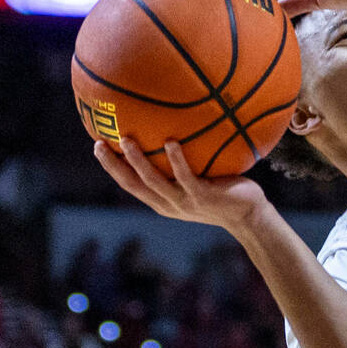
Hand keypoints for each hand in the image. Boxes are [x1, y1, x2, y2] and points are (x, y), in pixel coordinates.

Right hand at [94, 138, 269, 233]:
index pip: (130, 184)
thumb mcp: (197, 182)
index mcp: (163, 201)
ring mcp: (184, 202)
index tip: (98, 146)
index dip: (112, 168)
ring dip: (138, 161)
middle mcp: (168, 204)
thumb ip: (182, 167)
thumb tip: (173, 132)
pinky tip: (170, 142)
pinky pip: (186, 176)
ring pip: (154, 181)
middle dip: (114, 166)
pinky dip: (176, 160)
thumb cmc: (223, 194)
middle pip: (133, 184)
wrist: (248, 215)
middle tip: (99, 144)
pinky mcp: (202, 196)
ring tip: (126, 139)